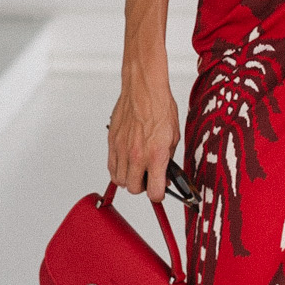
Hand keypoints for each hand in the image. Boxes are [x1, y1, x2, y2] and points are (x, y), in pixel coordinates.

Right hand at [107, 71, 179, 202]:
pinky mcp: (112, 143)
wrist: (144, 90)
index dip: (159, 195)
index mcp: (156, 155)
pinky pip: (111, 167)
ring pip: (120, 181)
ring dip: (129, 179)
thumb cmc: (160, 108)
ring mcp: (122, 150)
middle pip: (134, 189)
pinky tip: (127, 162)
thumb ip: (168, 159)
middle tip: (149, 178)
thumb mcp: (174, 137)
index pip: (155, 192)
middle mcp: (137, 155)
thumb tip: (165, 173)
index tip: (160, 190)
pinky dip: (118, 169)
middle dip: (143, 187)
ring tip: (138, 169)